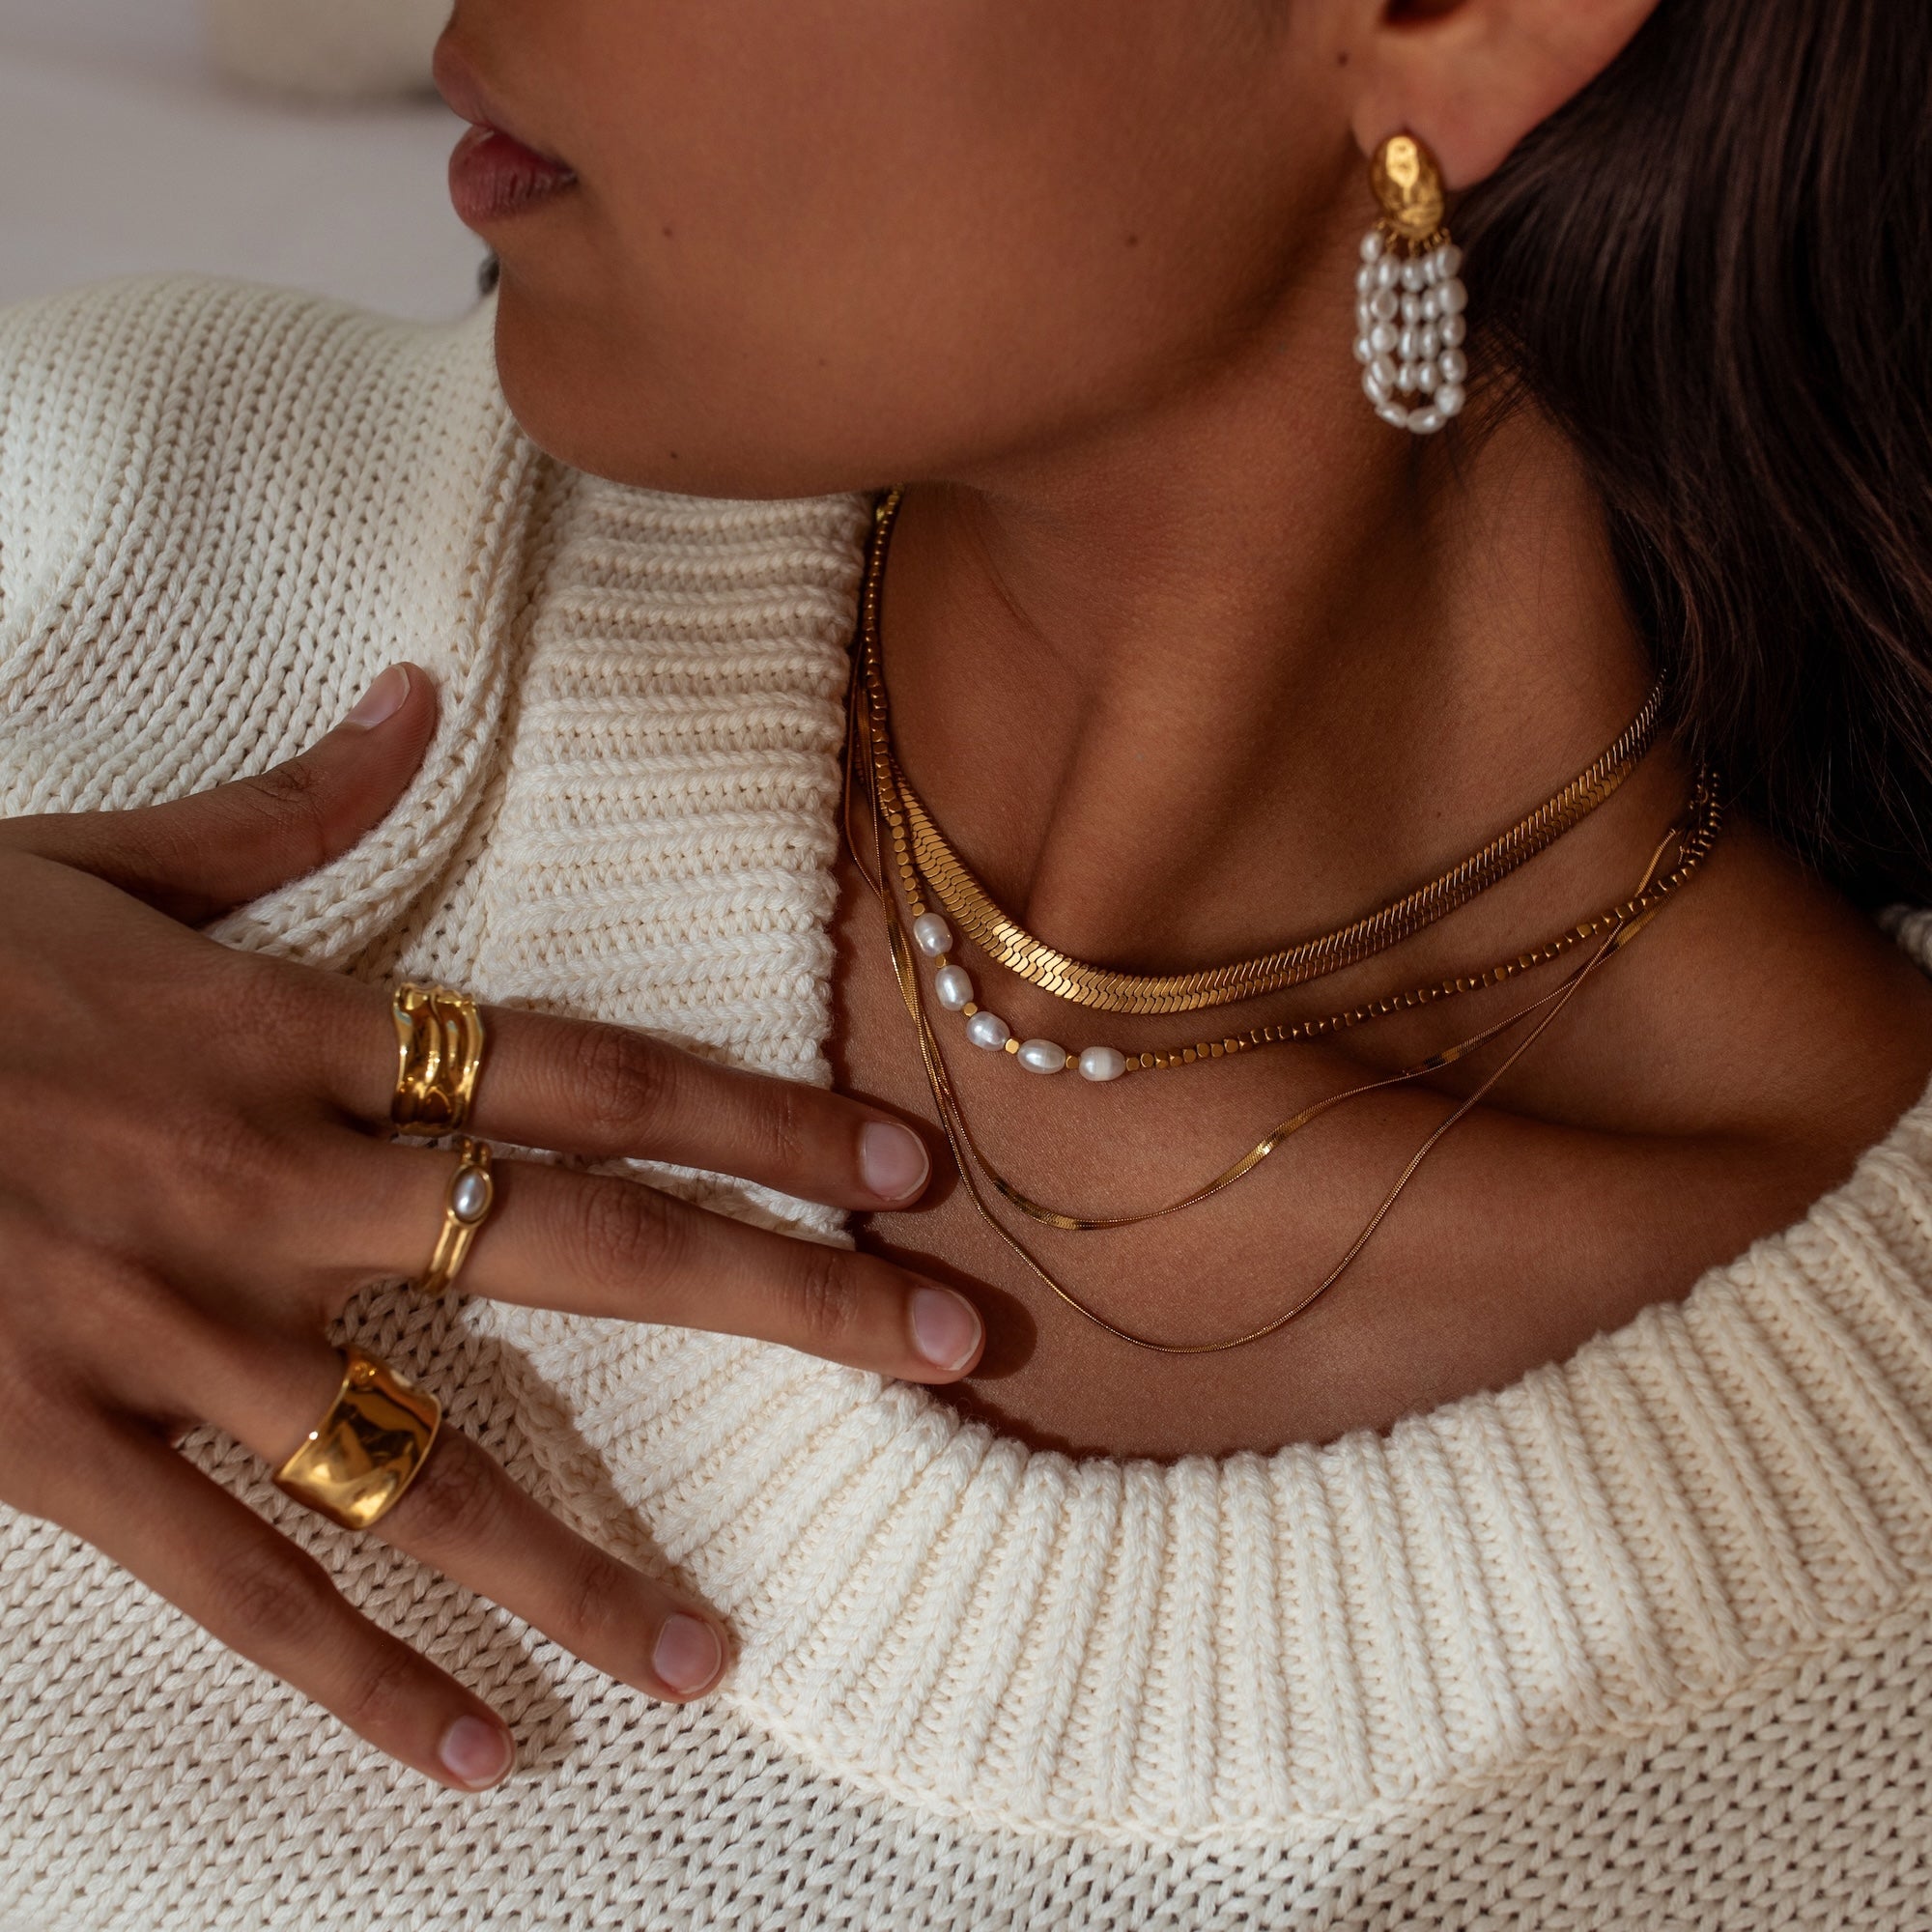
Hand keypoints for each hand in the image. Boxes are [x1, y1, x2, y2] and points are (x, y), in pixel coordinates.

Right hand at [0, 664, 975, 1790]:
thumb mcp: (100, 855)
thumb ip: (286, 810)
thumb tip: (417, 697)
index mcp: (299, 1034)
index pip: (590, 1072)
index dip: (760, 1119)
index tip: (904, 1172)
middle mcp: (273, 1184)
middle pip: (585, 1245)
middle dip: (789, 1299)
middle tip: (951, 1350)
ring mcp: (168, 1325)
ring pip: (422, 1460)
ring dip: (581, 1561)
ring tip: (715, 1654)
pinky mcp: (53, 1443)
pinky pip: (230, 1580)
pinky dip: (348, 1675)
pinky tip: (469, 1754)